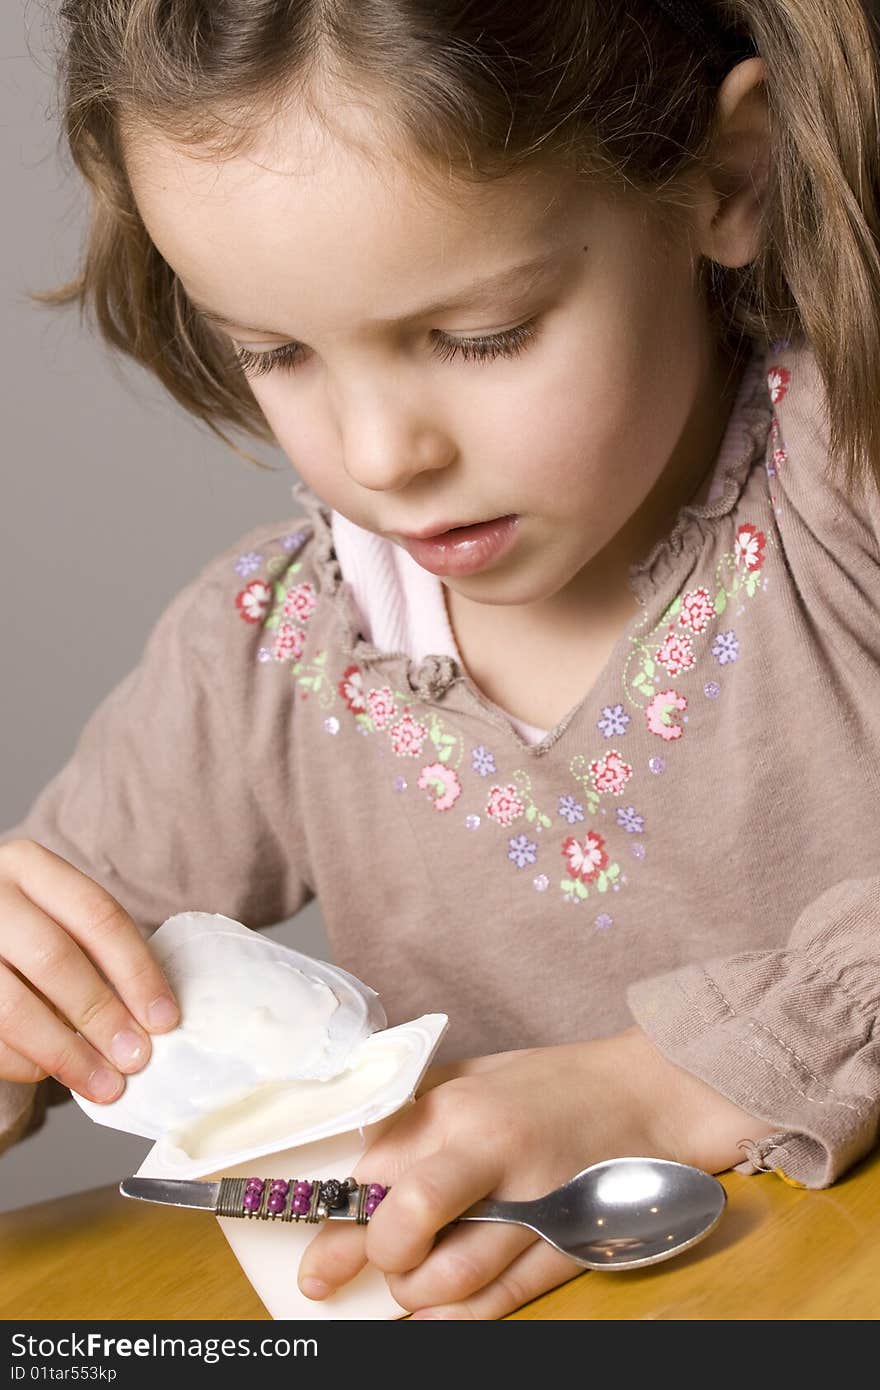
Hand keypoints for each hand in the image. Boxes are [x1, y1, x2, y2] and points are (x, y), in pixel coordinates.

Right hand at [0, 839, 179, 1102]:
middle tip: (137, 1057)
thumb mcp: (58, 919)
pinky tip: (54, 1074)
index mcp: (28, 866)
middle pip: (54, 958)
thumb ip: (98, 954)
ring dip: (68, 1054)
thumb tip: (152, 1019)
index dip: (137, 971)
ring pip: (15, 1007)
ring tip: (106, 1084)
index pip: (97, 915)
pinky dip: (28, 1063)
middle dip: (102, 1014)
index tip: (165, 1019)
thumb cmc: (28, 933)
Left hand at [298, 1029, 765, 1318]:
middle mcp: (488, 1152)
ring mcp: (532, 1202)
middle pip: (401, 1228)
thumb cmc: (545, 1088)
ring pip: (447, 1280)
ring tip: (406, 1285)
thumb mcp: (469, 1081)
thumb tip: (348, 1178)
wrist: (643, 1092)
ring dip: (413, 1296)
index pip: (371, 1172)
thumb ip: (412, 1121)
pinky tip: (434, 1316)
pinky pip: (500, 1300)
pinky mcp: (567, 1241)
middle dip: (367, 1262)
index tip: (311, 1261)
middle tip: (347, 1272)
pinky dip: (457, 1318)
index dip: (331, 1225)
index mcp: (455, 1107)